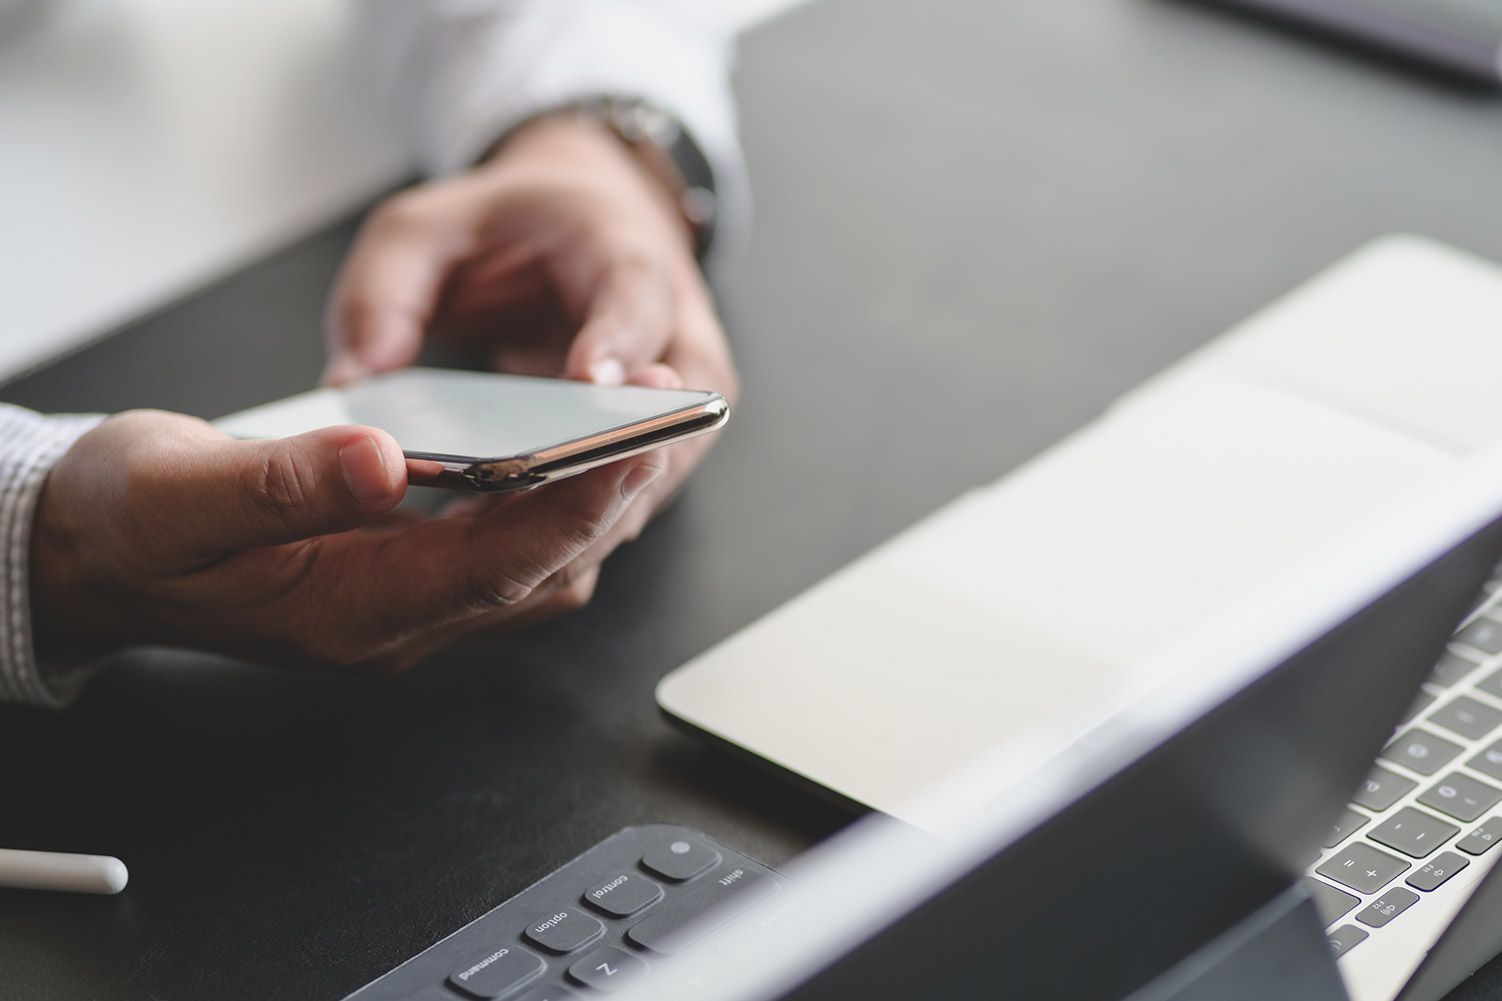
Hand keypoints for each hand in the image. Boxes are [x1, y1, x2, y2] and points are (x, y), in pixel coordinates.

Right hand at [29, 411, 662, 673]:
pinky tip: (555, 452)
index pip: (493, 568)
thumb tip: (379, 458)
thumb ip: (279, 481)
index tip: (632, 449)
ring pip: (529, 571)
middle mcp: (392, 624)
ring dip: (584, 509)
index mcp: (347, 611)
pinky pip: (500, 554)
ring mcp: (401, 608)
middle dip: (604, 505)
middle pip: (534, 573)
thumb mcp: (180, 489)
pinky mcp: (400, 581)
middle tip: (661, 422)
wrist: (91, 552)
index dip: (571, 511)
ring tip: (629, 428)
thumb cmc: (127, 520)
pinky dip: (541, 509)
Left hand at [324, 114, 736, 531]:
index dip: (616, 341)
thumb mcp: (426, 228)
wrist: (577, 237)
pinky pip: (624, 505)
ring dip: (583, 520)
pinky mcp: (656, 457)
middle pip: (668, 414)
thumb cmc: (510, 230)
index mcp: (622, 254)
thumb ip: (383, 292)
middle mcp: (673, 337)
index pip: (635, 298)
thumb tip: (354, 384)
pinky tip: (496, 559)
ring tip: (496, 549)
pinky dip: (568, 534)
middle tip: (532, 506)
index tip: (591, 381)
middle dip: (606, 469)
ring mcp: (676, 407)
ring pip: (653, 479)